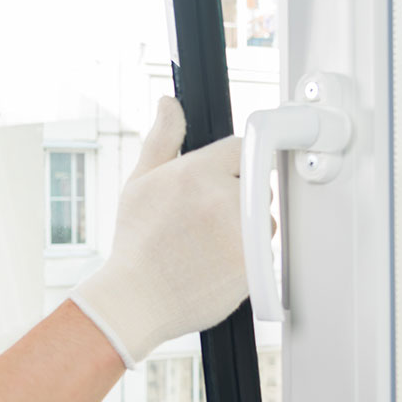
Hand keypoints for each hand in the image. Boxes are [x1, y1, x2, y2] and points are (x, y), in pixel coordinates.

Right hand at [69, 96, 246, 368]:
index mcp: (196, 172)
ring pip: (264, 218)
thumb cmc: (136, 244)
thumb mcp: (139, 184)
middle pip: (256, 183)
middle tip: (204, 219)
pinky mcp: (254, 264)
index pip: (241, 147)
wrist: (136, 299)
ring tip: (208, 245)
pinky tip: (217, 263)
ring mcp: (242, 232)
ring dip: (246, 227)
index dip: (230, 165)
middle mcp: (224, 198)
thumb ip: (163, 139)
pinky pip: (265, 250)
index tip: (220, 181)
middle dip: (238, 196)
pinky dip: (248, 256)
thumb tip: (169, 103)